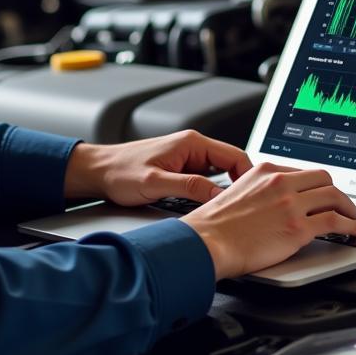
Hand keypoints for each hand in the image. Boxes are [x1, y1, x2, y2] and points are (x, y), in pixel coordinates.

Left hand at [63, 130, 251, 205]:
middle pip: (231, 165)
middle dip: (242, 186)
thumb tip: (217, 195)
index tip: (257, 196)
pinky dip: (213, 194)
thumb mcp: (156, 182)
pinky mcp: (182, 171)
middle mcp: (192, 148)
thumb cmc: (120, 172)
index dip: (250, 176)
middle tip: (249, 208)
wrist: (99, 172)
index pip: (234, 155)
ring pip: (220, 175)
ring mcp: (188, 159)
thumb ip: (189, 186)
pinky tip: (214, 209)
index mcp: (191, 143)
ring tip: (235, 211)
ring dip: (227, 192)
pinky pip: (207, 181)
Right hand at [182, 163, 355, 279]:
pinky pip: (335, 221)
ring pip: (334, 196)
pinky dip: (351, 225)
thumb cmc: (216, 225)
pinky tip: (355, 230)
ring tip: (354, 218)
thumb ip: (261, 191)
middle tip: (343, 205)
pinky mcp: (298, 228)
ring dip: (349, 208)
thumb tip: (278, 203)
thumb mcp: (238, 192)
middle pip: (324, 178)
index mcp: (266, 171)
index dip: (318, 185)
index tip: (324, 194)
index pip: (303, 172)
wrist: (208, 241)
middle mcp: (280, 182)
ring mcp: (290, 204)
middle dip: (337, 192)